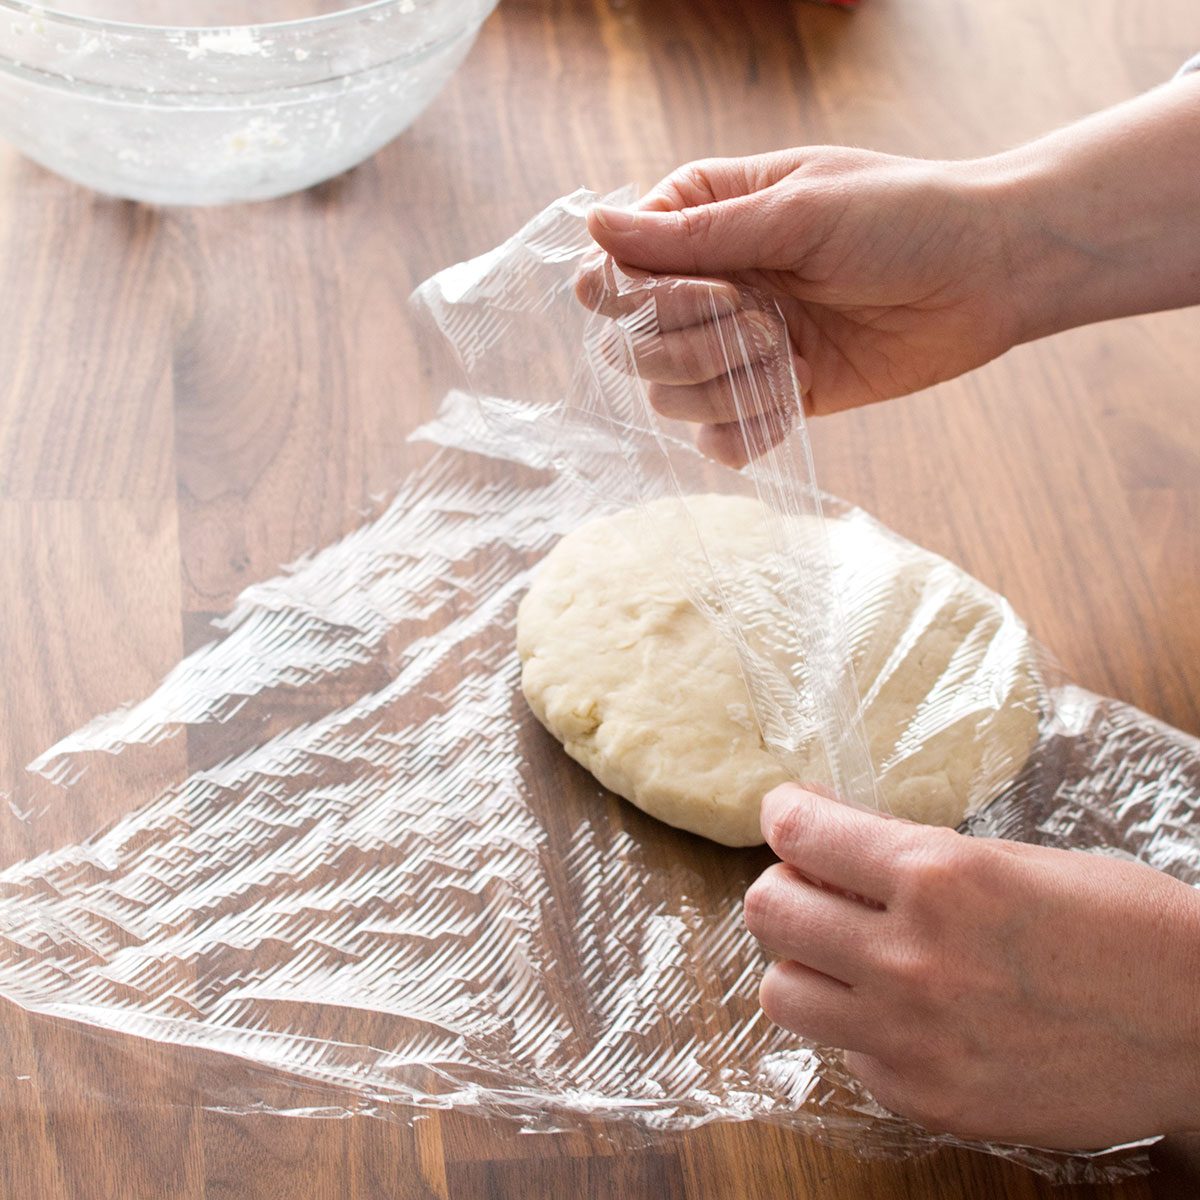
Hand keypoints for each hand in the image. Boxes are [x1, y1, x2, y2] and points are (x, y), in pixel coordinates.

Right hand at [578, 72, 1199, 466]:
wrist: (988, 275)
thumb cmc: (902, 218)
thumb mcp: (796, 214)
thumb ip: (693, 233)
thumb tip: (595, 225)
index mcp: (704, 221)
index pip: (614, 269)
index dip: (635, 293)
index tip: (702, 289)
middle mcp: (710, 285)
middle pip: (629, 343)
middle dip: (685, 342)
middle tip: (760, 320)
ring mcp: (738, 345)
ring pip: (668, 395)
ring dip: (721, 382)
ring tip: (787, 352)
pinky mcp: (773, 395)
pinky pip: (717, 438)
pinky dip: (742, 432)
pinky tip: (786, 403)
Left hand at [743, 784, 1199, 1148]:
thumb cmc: (1120, 924)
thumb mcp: (1007, 860)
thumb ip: (908, 855)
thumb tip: (827, 838)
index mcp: (937, 873)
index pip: (796, 830)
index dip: (785, 813)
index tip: (790, 814)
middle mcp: (910, 957)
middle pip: (766, 911)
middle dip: (785, 886)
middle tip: (818, 886)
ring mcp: (913, 1039)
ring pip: (780, 991)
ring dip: (805, 963)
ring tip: (848, 954)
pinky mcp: (928, 1100)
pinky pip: (846, 1053)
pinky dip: (860, 1028)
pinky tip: (908, 1015)